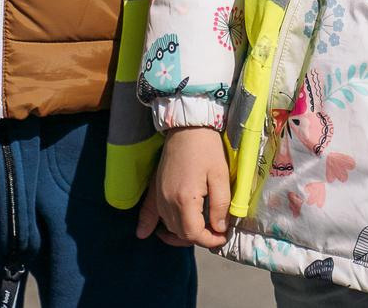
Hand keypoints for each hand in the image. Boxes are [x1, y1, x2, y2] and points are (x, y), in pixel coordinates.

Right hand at [141, 126, 230, 248]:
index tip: (222, 236)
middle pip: (180, 233)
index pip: (193, 233)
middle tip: (216, 232)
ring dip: (182, 233)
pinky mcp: (155, 188)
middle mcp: (167, 201)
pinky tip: (144, 233)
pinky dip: (148, 224)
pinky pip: (148, 212)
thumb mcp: (221, 176)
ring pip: (168, 226)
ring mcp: (159, 195)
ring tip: (200, 231)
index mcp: (185, 199)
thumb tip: (219, 228)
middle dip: (199, 237)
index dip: (210, 240)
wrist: (188, 127)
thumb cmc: (207, 148)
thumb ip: (220, 205)